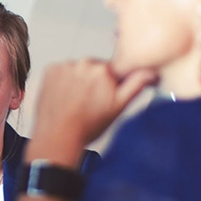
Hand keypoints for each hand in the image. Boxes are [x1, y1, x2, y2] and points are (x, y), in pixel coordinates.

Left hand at [29, 59, 156, 164]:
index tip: (105, 96)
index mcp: (104, 70)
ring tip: (75, 102)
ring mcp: (65, 66)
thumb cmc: (87, 126)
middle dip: (94, 82)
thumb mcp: (118, 107)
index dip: (111, 84)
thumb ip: (136, 85)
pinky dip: (63, 81)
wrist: (58, 137)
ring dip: (78, 81)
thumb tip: (151, 72)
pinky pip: (61, 71)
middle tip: (89, 103)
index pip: (113, 70)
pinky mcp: (50, 70)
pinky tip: (64, 97)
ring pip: (78, 70)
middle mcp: (84, 63)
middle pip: (94, 68)